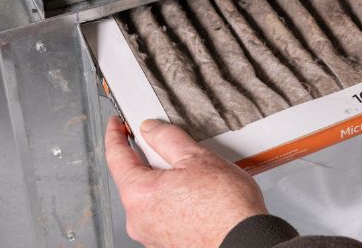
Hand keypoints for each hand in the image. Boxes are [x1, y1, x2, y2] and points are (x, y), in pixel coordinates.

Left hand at [105, 117, 267, 247]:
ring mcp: (152, 234)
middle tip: (169, 146)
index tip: (116, 124)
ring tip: (195, 176)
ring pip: (150, 197)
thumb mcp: (197, 158)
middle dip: (148, 160)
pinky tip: (197, 196)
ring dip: (165, 182)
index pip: (115, 157)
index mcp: (138, 194)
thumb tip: (151, 128)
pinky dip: (174, 201)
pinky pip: (163, 213)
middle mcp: (138, 218)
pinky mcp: (167, 243)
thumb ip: (167, 138)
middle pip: (134, 178)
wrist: (246, 241)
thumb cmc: (226, 208)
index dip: (115, 135)